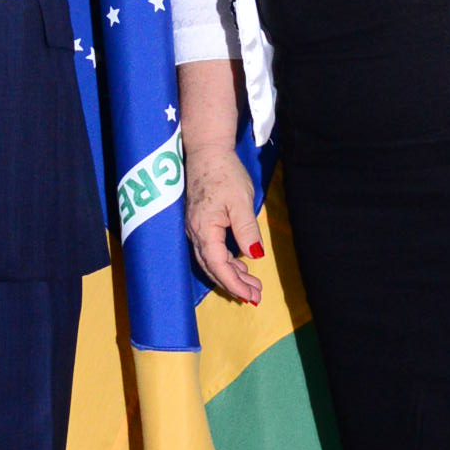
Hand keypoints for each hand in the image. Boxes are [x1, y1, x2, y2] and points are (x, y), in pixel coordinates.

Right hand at [182, 142, 264, 304]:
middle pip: (212, 268)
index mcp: (204, 230)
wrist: (206, 152)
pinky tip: (240, 264)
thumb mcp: (241, 202)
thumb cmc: (224, 174)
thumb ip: (246, 230)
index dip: (234, 283)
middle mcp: (194, 233)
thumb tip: (255, 256)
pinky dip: (226, 262)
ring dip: (231, 275)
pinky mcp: (199, 224)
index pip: (218, 265)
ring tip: (252, 285)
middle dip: (233, 285)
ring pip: (211, 261)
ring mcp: (195, 229)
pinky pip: (210, 251)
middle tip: (255, 297)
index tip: (251, 297)